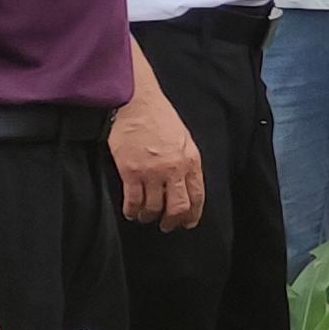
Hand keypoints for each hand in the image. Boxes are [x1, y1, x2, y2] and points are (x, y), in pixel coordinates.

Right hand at [110, 84, 206, 230]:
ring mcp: (152, 172)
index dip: (193, 214)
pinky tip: (131, 212)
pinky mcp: (131, 172)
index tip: (188, 223)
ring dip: (149, 216)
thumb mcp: (184, 138)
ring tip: (145, 217)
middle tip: (167, 226)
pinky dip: (132, 211)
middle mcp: (174, 169)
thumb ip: (186, 162)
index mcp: (190, 160)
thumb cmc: (160, 117)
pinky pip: (133, 200)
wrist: (137, 103)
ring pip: (154, 207)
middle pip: (177, 207)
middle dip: (173, 221)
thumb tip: (186, 184)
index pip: (197, 196)